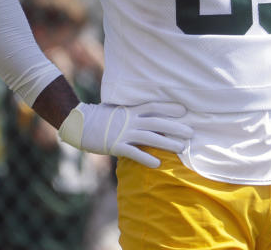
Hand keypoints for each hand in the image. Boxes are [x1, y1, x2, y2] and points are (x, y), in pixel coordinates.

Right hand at [58, 101, 192, 167]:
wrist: (78, 123)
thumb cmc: (99, 117)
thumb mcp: (117, 110)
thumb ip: (131, 112)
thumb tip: (146, 114)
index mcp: (130, 110)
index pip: (154, 106)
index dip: (169, 107)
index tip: (184, 110)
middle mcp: (130, 120)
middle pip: (157, 122)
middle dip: (175, 126)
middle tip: (191, 132)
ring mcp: (123, 133)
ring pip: (150, 137)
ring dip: (167, 142)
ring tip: (182, 148)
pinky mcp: (116, 145)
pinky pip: (134, 153)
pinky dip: (146, 158)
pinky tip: (158, 164)